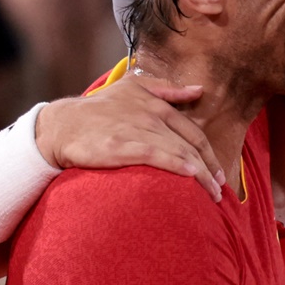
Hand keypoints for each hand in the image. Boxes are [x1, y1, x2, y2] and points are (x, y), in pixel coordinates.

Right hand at [35, 74, 225, 200]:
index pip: (193, 133)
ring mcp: (137, 131)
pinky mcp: (122, 146)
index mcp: (157, 105)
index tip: (220, 174)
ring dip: (200, 175)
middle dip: (210, 170)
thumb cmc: (99, 109)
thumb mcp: (133, 89)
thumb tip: (199, 90)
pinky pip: (156, 155)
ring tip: (211, 195)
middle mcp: (151, 117)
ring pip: (178, 152)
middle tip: (221, 191)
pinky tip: (191, 175)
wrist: (63, 125)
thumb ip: (167, 90)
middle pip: (191, 146)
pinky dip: (176, 164)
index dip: (210, 154)